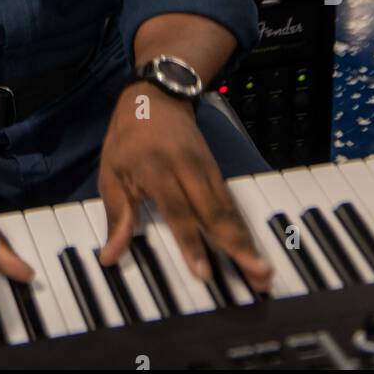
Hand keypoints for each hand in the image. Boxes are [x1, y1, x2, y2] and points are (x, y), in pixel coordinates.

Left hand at [97, 82, 272, 293]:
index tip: (203, 273)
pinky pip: (230, 200)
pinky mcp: (216, 168)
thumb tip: (110, 256)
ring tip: (263, 270)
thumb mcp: (110, 173)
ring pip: (229, 208)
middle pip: (215, 212)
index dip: (190, 243)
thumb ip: (116, 216)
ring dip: (246, 240)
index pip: (177, 211)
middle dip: (237, 247)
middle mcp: (187, 168)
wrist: (155, 96)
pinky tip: (252, 246)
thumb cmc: (128, 138)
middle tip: (257, 276)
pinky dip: (242, 225)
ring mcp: (206, 167)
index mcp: (157, 169)